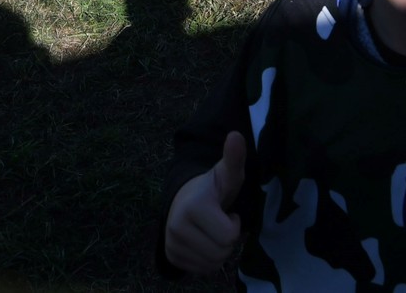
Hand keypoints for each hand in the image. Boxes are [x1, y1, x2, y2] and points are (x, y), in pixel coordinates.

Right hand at [164, 130, 245, 273]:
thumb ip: (233, 158)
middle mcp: (177, 226)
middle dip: (226, 240)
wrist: (183, 197)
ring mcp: (171, 242)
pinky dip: (206, 260)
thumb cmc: (211, 188)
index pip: (229, 237)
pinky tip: (202, 241)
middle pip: (221, 253)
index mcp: (194, 207)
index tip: (226, 212)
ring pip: (211, 264)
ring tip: (211, 231)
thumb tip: (236, 135)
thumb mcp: (226, 173)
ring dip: (218, 251)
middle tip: (219, 222)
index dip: (234, 225)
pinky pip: (200, 270)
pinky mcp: (170, 254)